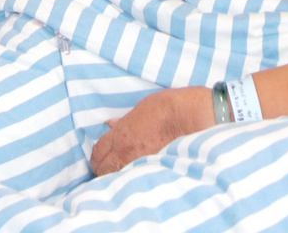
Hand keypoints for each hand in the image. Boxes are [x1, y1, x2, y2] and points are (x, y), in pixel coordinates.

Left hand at [90, 86, 216, 174]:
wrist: (191, 116)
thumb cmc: (168, 107)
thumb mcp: (140, 108)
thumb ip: (123, 121)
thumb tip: (111, 124)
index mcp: (121, 135)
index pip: (98, 153)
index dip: (96, 157)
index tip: (100, 159)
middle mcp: (127, 152)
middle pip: (103, 170)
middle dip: (103, 170)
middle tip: (108, 168)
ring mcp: (141, 164)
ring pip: (119, 178)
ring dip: (118, 176)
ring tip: (123, 174)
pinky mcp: (156, 171)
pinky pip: (137, 180)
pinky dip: (135, 180)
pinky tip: (138, 177)